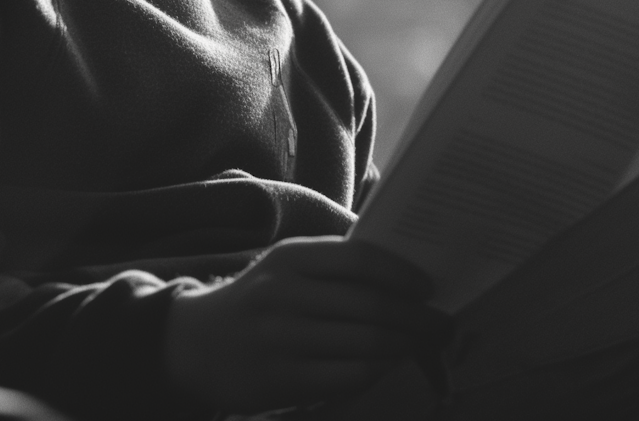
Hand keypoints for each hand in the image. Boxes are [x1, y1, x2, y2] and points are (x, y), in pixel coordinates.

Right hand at [163, 235, 453, 412]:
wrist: (196, 345)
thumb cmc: (261, 299)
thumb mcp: (287, 266)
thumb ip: (336, 261)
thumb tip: (405, 264)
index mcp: (292, 259)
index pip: (361, 260)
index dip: (402, 274)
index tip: (428, 286)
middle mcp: (286, 296)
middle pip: (371, 306)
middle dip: (416, 317)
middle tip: (441, 323)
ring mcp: (284, 340)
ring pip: (366, 345)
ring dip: (405, 346)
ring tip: (423, 343)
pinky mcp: (283, 380)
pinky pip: (349, 377)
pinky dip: (379, 370)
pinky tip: (388, 364)